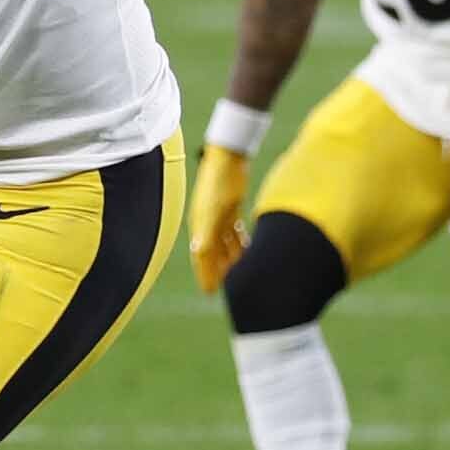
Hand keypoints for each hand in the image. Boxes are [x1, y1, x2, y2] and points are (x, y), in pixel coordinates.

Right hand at [188, 144, 250, 293]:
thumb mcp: (212, 212)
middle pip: (212, 253)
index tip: (210, 292)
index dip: (205, 275)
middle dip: (218, 270)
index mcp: (200, 227)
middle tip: (228, 288)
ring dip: (231, 259)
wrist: (228, 157)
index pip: (200, 257)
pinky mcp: (230, 208)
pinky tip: (249, 250)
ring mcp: (218, 216)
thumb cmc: (218, 184)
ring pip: (224, 244)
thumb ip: (206, 233)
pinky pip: (234, 232)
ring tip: (242, 273)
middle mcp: (207, 224)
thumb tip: (200, 254)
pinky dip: (239, 243)